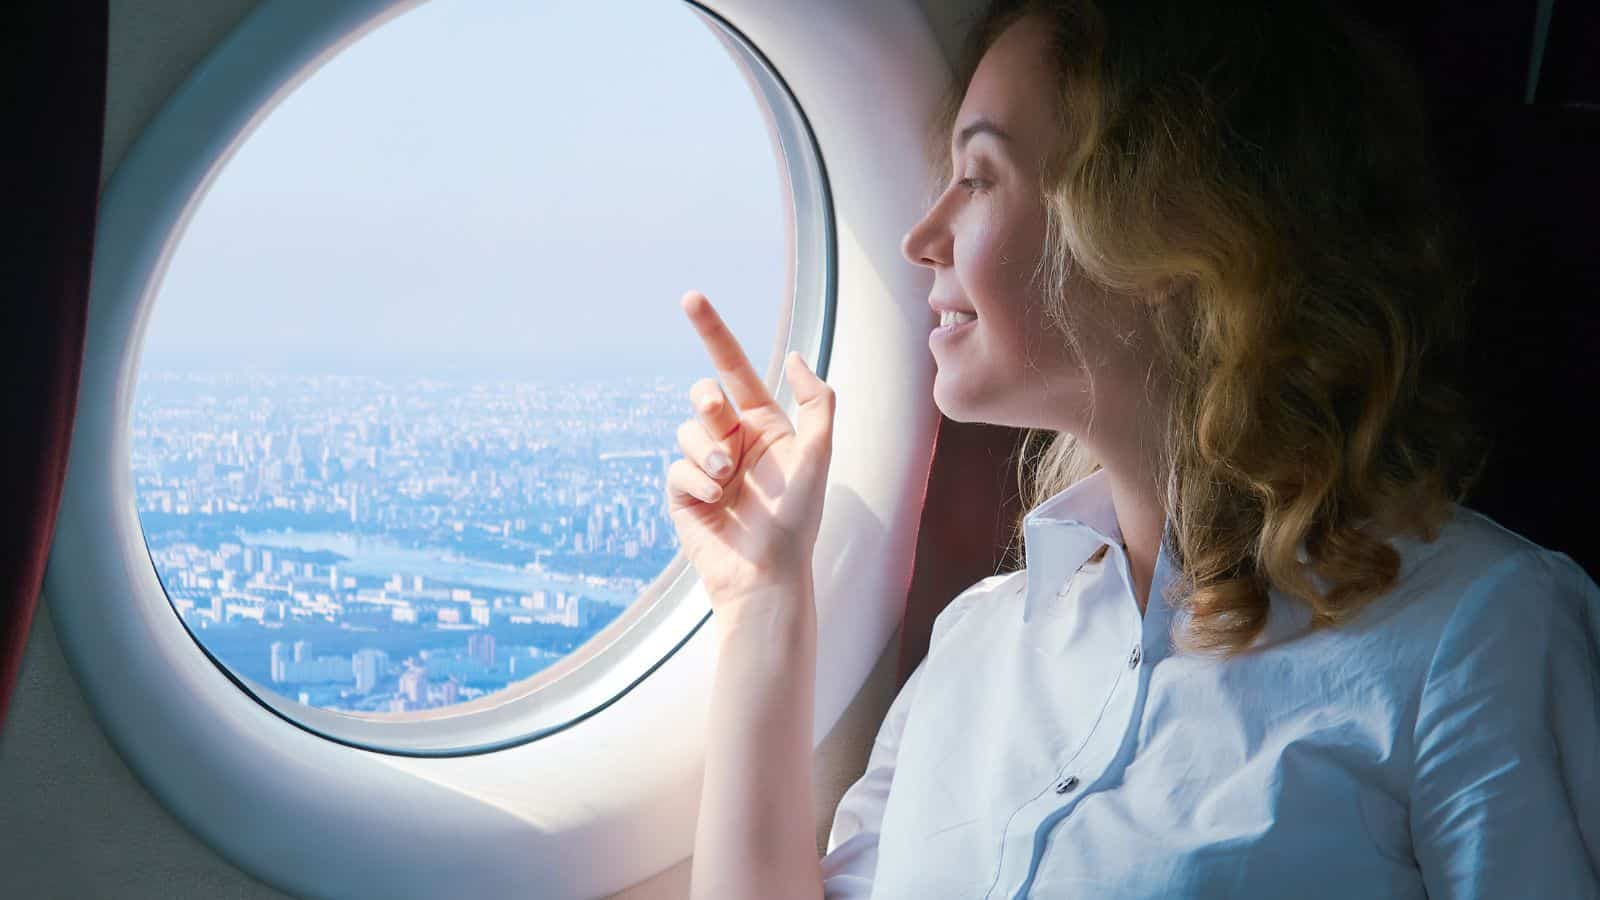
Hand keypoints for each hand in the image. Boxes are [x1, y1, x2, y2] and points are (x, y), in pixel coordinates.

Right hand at [666, 290, 835, 619]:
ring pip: (686, 430)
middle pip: (704, 394)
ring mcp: (705, 466)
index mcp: (764, 424)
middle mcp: (732, 440)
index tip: (690, 297)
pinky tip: (716, 504)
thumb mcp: (818, 455)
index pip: (734, 367)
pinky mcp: (683, 493)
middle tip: (719, 414)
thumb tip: (794, 356)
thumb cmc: (797, 520)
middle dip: (707, 401)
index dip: (712, 331)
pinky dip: (696, 482)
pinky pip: (676, 468)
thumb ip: (816, 401)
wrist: (765, 576)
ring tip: (726, 480)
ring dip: (706, 452)